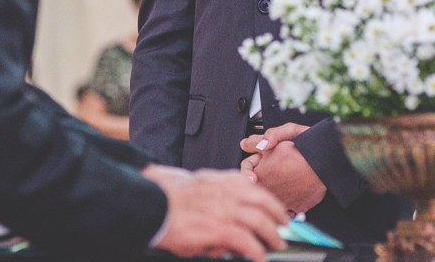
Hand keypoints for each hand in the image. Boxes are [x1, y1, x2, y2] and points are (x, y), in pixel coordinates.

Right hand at [143, 164, 287, 261]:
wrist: (151, 206)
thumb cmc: (168, 200)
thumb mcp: (196, 187)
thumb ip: (216, 192)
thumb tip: (227, 204)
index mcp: (219, 180)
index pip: (251, 185)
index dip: (266, 198)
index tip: (273, 206)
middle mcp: (226, 192)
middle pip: (262, 201)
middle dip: (277, 214)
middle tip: (284, 226)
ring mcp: (224, 210)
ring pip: (260, 221)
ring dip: (272, 234)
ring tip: (277, 244)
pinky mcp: (218, 229)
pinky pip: (246, 241)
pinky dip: (257, 251)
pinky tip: (260, 257)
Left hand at [238, 123, 325, 214]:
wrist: (328, 163)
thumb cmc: (308, 148)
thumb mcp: (284, 133)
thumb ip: (262, 139)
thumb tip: (245, 144)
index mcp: (261, 172)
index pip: (245, 172)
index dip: (252, 164)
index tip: (260, 162)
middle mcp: (269, 189)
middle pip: (256, 186)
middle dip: (262, 178)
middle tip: (275, 170)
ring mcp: (282, 201)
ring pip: (270, 199)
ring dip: (273, 191)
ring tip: (285, 181)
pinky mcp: (295, 209)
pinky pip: (285, 210)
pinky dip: (286, 204)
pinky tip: (292, 193)